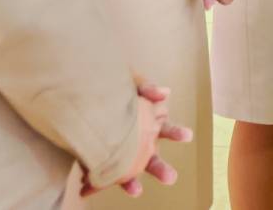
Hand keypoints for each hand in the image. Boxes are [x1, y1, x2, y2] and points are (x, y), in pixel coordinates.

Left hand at [80, 79, 190, 196]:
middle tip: (171, 177)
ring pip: (132, 169)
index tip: (188, 136)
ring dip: (134, 181)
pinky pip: (107, 173)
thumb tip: (165, 92)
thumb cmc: (112, 86)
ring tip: (137, 191)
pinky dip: (108, 182)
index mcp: (149, 121)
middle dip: (161, 168)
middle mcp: (139, 140)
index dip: (177, 133)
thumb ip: (147, 86)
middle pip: (153, 156)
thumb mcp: (130, 81)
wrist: (84, 92)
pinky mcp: (102, 158)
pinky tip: (110, 188)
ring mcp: (122, 150)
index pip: (168, 129)